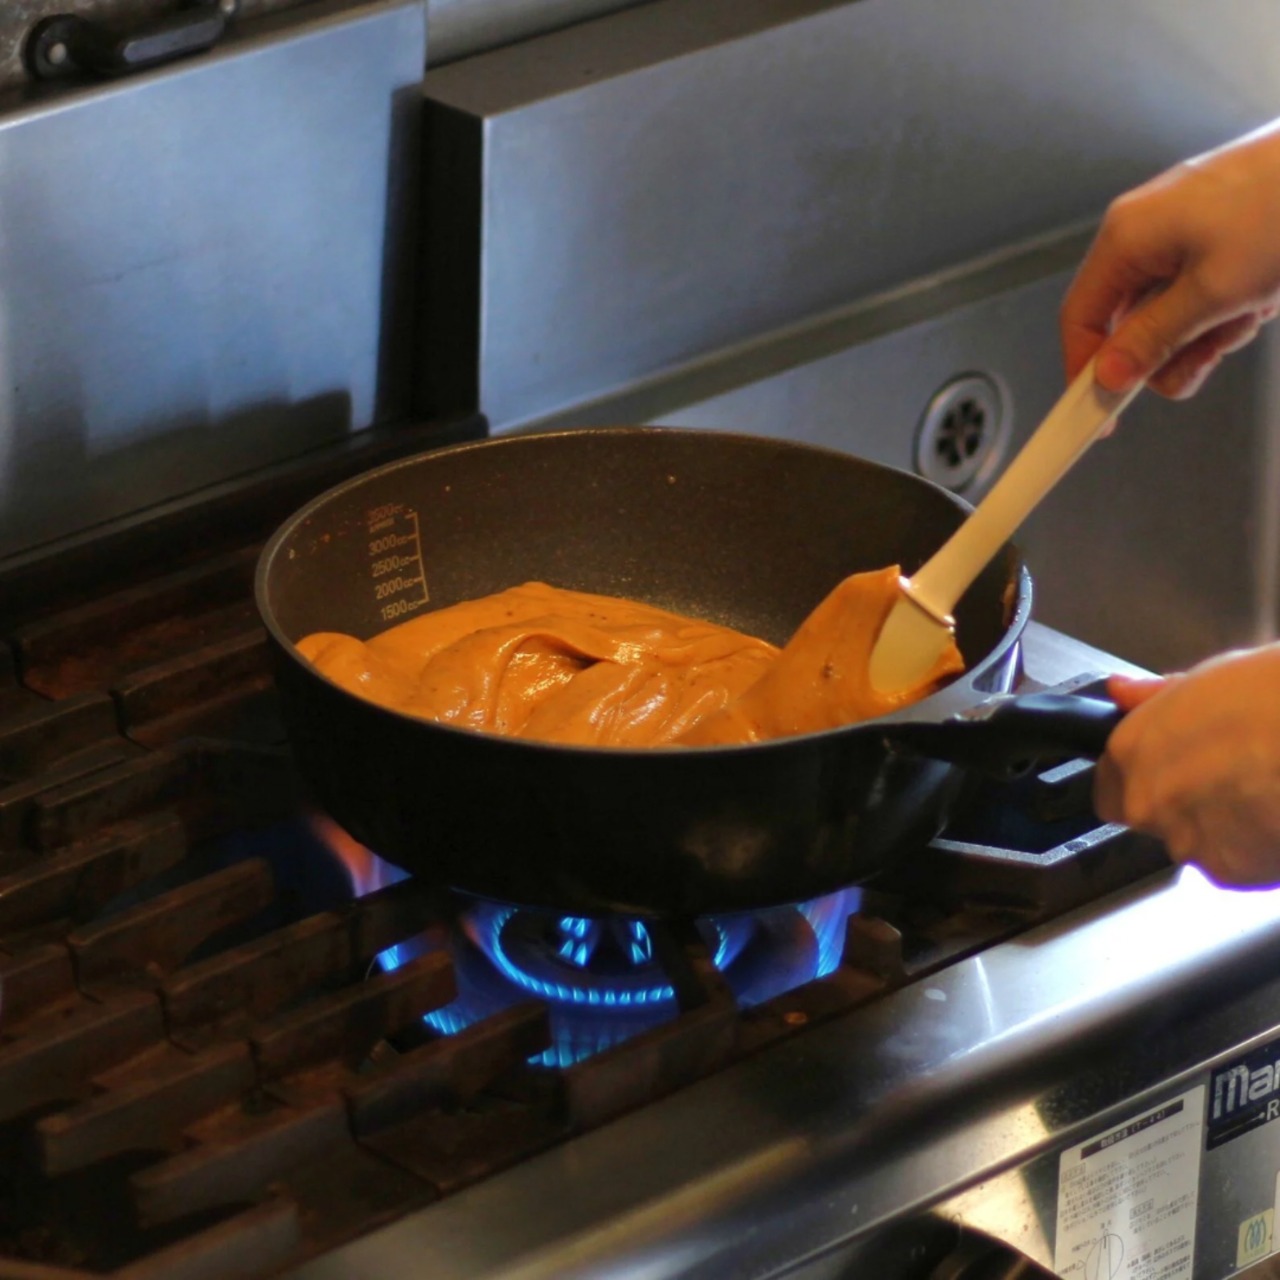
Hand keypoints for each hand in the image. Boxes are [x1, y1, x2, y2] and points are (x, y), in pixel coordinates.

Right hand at [1061, 121, 1279, 398]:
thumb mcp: (1215, 292)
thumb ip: (1154, 339)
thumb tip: (1107, 376)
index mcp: (1127, 237)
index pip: (1081, 317)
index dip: (1085, 371)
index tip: (1100, 416)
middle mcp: (1143, 231)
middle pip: (1128, 321)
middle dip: (1169, 350)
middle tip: (1210, 358)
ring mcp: (1179, 231)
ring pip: (1168, 312)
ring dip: (1208, 330)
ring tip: (1251, 312)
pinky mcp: (1213, 232)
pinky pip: (1198, 291)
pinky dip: (1226, 307)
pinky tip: (1260, 296)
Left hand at [1094, 645, 1279, 885]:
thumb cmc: (1276, 697)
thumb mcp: (1210, 678)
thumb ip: (1156, 698)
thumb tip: (1121, 692)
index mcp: (1132, 752)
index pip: (1107, 786)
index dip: (1138, 779)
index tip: (1168, 770)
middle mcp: (1147, 801)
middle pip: (1150, 818)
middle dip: (1181, 804)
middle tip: (1229, 778)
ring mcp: (1186, 841)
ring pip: (1195, 843)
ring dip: (1221, 828)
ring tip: (1263, 791)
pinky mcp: (1231, 872)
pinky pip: (1234, 865)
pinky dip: (1254, 848)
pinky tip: (1275, 815)